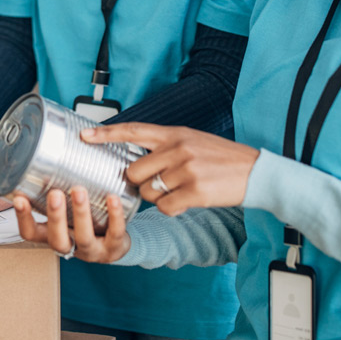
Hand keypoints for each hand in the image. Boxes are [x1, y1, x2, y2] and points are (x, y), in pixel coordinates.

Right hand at [13, 186, 130, 263]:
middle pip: (57, 239)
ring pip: (84, 237)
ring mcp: (93, 250)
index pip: (30, 233)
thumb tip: (49, 150)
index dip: (24, 218)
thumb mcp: (68, 210)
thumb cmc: (87, 223)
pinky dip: (114, 214)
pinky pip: (114, 232)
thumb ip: (58, 189)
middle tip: (54, 193)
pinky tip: (113, 197)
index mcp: (54, 236)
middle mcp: (70, 246)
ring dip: (81, 213)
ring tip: (79, 190)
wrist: (116, 245)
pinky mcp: (114, 248)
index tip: (18, 197)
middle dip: (55, 216)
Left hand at [83, 122, 260, 215]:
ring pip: (147, 192)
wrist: (256, 171)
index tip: (84, 136)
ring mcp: (186, 170)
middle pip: (134, 172)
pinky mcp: (195, 191)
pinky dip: (171, 209)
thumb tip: (136, 163)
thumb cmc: (221, 158)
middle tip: (161, 184)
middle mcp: (177, 148)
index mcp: (174, 133)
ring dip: (158, 197)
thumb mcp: (192, 141)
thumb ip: (165, 146)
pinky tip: (187, 202)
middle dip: (141, 183)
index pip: (133, 130)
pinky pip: (164, 207)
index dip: (106, 133)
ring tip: (180, 190)